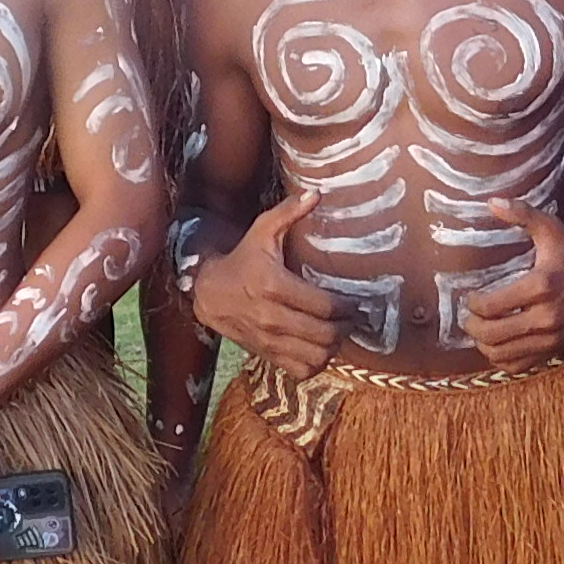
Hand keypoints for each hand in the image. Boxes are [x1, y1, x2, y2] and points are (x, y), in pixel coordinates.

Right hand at [192, 190, 342, 373]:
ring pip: (315, 356)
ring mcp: (267, 340)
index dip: (347, 307)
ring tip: (338, 332)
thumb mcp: (261, 231)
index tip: (356, 302)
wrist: (208, 292)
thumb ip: (288, 213)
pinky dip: (316, 363)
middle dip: (346, 327)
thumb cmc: (241, 259)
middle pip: (324, 334)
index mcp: (273, 285)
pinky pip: (300, 370)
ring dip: (334, 347)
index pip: (323, 305)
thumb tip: (317, 193)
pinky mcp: (265, 354)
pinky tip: (319, 348)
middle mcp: (270, 317)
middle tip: (353, 318)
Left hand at [461, 199, 563, 369]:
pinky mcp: (556, 350)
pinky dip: (502, 359)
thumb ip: (523, 214)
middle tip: (468, 316)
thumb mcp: (553, 230)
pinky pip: (519, 366)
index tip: (470, 296)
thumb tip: (491, 202)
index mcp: (542, 286)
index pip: (492, 306)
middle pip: (493, 334)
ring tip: (479, 331)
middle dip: (473, 325)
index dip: (472, 303)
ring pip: (503, 354)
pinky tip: (497, 345)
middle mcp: (547, 317)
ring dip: (483, 344)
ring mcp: (552, 338)